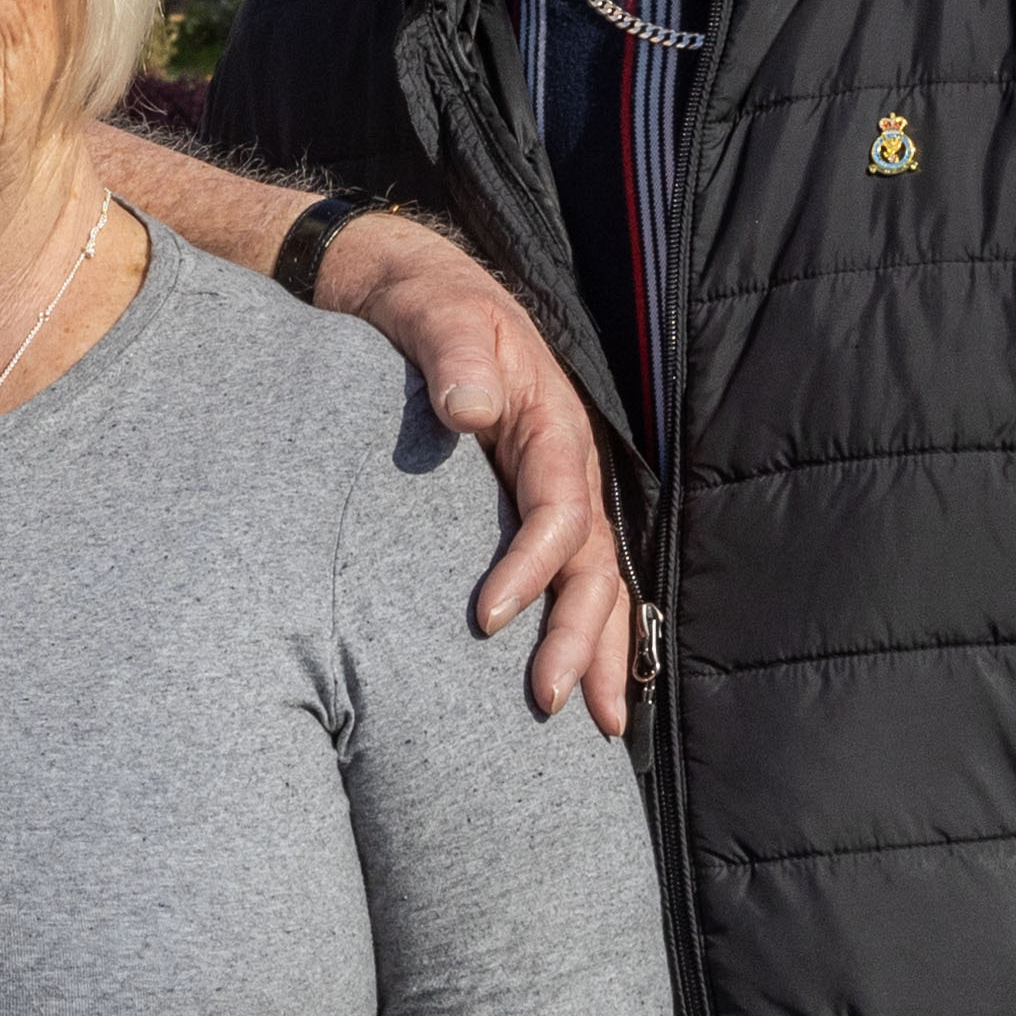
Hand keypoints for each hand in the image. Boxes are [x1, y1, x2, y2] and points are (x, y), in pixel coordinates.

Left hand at [327, 217, 636, 736]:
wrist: (413, 289)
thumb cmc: (424, 303)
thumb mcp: (436, 313)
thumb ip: (454, 356)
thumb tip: (471, 410)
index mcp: (551, 422)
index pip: (559, 509)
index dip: (530, 567)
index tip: (484, 619)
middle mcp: (565, 464)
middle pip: (592, 562)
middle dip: (583, 636)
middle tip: (555, 704)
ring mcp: (555, 489)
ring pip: (595, 581)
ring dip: (602, 651)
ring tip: (602, 725)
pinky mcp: (530, 507)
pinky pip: (569, 576)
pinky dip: (584, 630)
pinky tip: (586, 685)